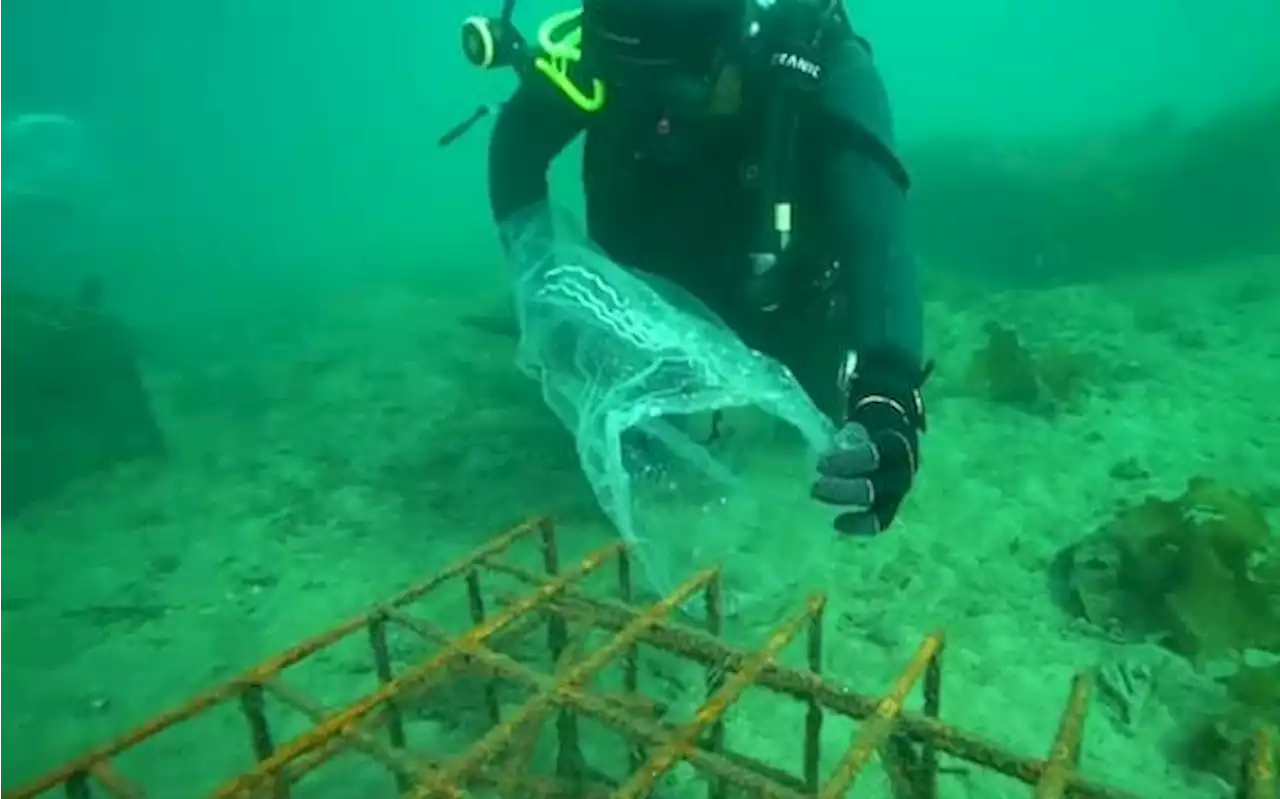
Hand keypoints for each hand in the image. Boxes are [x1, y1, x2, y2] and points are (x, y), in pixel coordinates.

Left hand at [811, 359, 926, 534]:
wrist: (888, 394)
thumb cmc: (864, 388)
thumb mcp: (855, 380)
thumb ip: (842, 378)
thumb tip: (827, 369)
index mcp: (899, 428)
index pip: (882, 452)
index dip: (854, 462)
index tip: (822, 463)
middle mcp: (905, 456)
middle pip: (886, 482)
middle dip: (850, 488)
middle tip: (816, 486)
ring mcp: (899, 475)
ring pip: (885, 501)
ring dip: (853, 503)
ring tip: (819, 495)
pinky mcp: (891, 491)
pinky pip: (883, 514)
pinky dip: (864, 523)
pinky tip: (840, 524)